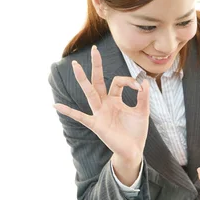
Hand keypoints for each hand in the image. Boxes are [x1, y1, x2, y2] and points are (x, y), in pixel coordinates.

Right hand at [53, 45, 149, 163]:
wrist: (133, 149)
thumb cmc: (136, 131)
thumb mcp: (142, 111)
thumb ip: (143, 97)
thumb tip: (144, 81)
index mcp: (115, 99)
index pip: (118, 82)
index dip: (129, 81)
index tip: (139, 87)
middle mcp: (104, 103)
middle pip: (98, 81)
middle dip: (96, 65)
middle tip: (94, 49)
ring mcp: (99, 113)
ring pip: (89, 93)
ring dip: (83, 79)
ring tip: (75, 65)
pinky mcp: (96, 124)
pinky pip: (80, 117)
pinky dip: (68, 111)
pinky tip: (55, 105)